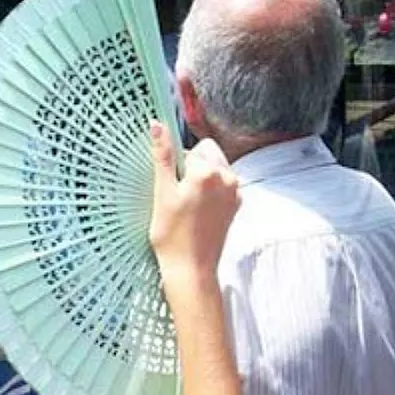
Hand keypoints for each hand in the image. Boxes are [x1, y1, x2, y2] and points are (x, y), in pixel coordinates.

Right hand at [148, 121, 239, 283]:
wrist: (191, 270)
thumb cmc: (172, 235)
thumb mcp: (162, 193)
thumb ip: (163, 156)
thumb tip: (158, 125)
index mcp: (209, 172)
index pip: (191, 149)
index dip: (175, 164)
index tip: (169, 185)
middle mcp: (228, 178)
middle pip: (207, 154)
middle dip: (192, 166)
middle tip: (177, 194)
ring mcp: (235, 193)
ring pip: (216, 169)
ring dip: (201, 178)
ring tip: (187, 204)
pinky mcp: (236, 206)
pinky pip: (222, 185)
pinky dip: (210, 191)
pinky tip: (196, 211)